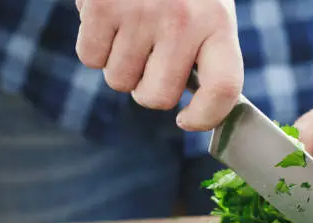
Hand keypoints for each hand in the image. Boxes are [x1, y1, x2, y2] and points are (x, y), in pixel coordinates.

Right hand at [74, 0, 242, 130]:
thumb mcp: (207, 10)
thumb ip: (204, 54)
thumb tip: (188, 107)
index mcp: (218, 23)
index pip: (223, 89)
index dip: (206, 117)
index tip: (187, 120)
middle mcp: (184, 21)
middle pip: (156, 98)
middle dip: (146, 87)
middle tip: (149, 57)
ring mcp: (142, 14)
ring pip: (118, 81)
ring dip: (119, 63)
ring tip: (130, 26)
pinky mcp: (102, 6)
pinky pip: (90, 59)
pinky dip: (94, 46)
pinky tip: (108, 18)